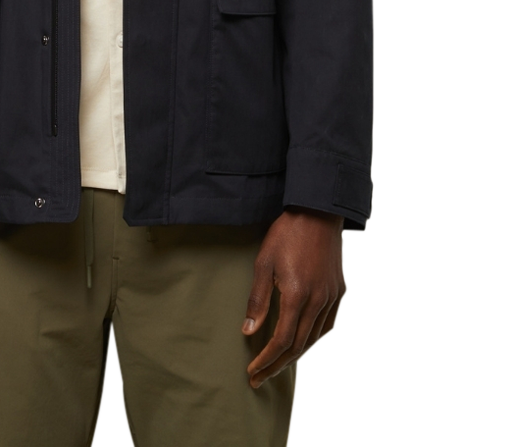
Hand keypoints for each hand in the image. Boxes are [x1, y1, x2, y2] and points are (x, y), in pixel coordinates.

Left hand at [243, 206, 345, 388]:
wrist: (317, 211)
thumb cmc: (286, 234)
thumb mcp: (263, 263)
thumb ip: (258, 299)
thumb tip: (249, 331)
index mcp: (297, 295)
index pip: (282, 340)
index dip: (267, 360)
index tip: (252, 372)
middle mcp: (318, 301)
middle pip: (299, 345)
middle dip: (277, 365)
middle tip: (259, 378)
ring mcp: (331, 297)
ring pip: (315, 337)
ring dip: (295, 354)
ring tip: (277, 364)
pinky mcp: (339, 290)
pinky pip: (327, 324)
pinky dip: (313, 338)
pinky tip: (302, 341)